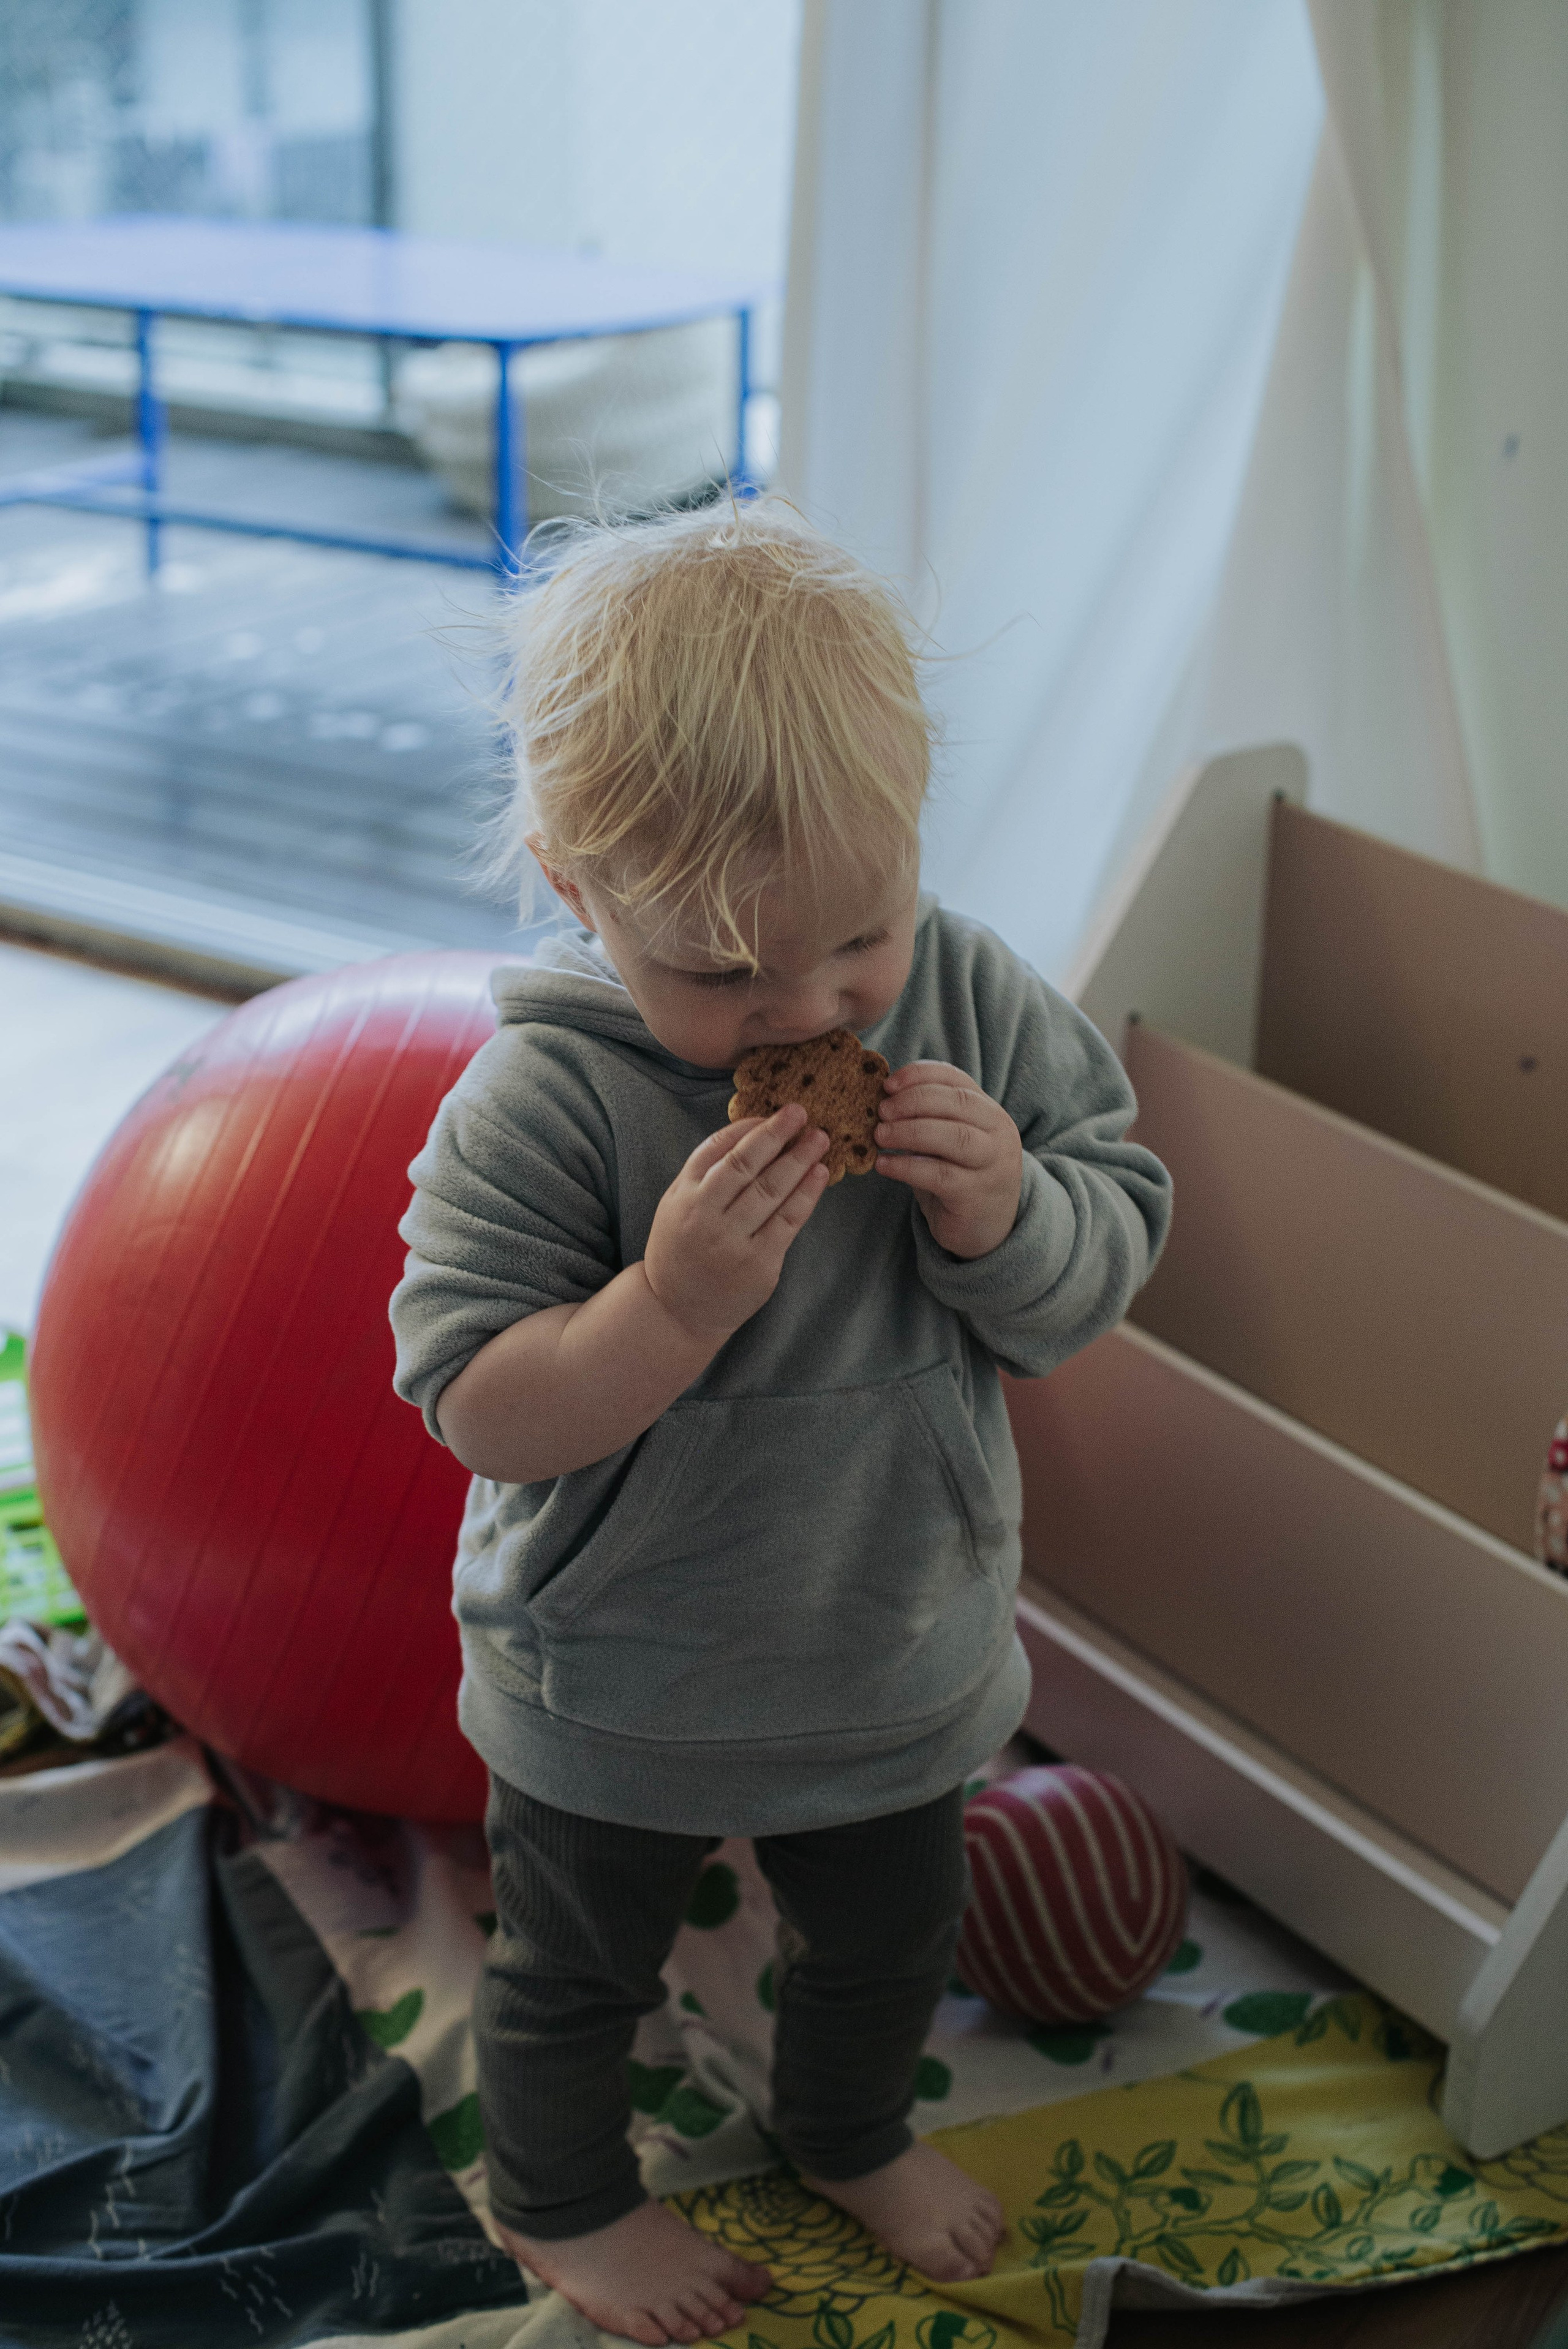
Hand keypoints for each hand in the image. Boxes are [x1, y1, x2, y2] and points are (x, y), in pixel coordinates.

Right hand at [644, 1104, 830, 1341]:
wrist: (677, 1310)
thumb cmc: (682, 1248)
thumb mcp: (678, 1203)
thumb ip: (706, 1171)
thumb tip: (752, 1131)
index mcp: (684, 1195)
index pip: (717, 1149)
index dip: (749, 1128)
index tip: (773, 1113)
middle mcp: (706, 1216)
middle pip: (746, 1165)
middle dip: (776, 1134)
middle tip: (801, 1112)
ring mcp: (733, 1242)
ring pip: (771, 1190)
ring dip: (799, 1160)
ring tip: (820, 1138)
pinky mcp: (759, 1264)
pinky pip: (789, 1221)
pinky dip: (807, 1194)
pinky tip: (820, 1174)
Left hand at [875, 1061, 1022, 1258]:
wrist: (986, 1230)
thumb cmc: (959, 1177)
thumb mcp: (949, 1142)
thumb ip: (929, 1118)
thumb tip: (882, 1098)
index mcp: (990, 1112)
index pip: (957, 1079)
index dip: (921, 1075)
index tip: (888, 1083)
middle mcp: (998, 1134)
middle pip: (958, 1103)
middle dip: (913, 1101)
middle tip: (881, 1111)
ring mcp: (992, 1165)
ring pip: (952, 1137)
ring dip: (909, 1131)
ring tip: (879, 1135)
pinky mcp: (976, 1195)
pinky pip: (939, 1175)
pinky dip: (906, 1166)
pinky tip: (883, 1165)